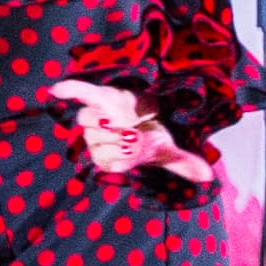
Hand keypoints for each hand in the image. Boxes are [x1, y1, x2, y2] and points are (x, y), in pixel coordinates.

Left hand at [53, 76, 215, 186]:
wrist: (148, 119)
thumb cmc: (153, 138)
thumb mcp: (168, 150)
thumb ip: (183, 162)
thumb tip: (208, 176)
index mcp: (111, 159)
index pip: (104, 159)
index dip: (122, 149)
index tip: (136, 143)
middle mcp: (98, 142)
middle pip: (93, 138)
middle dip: (114, 132)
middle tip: (131, 128)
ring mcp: (95, 120)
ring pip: (85, 119)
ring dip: (102, 116)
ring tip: (122, 117)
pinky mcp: (98, 98)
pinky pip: (79, 93)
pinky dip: (69, 89)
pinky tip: (56, 89)